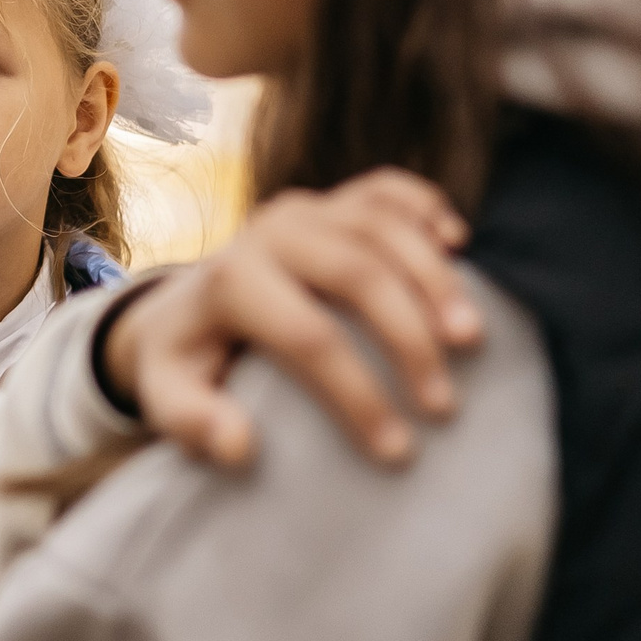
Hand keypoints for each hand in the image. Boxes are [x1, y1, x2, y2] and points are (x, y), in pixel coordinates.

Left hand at [104, 169, 481, 470]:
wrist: (184, 307)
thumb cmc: (186, 363)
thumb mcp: (169, 397)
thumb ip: (192, 423)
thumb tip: (239, 447)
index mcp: (230, 279)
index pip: (309, 337)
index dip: (358, 394)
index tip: (396, 450)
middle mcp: (270, 230)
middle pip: (358, 273)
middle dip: (409, 338)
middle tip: (444, 405)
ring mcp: (307, 207)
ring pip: (385, 228)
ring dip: (436, 281)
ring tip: (472, 340)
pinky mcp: (333, 200)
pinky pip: (389, 191)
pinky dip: (427, 209)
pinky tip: (458, 244)